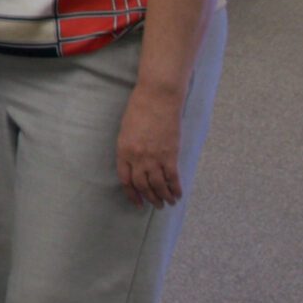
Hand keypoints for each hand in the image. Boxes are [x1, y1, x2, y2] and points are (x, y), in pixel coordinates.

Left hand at [116, 85, 186, 206]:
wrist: (158, 97)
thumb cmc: (140, 108)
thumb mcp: (126, 129)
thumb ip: (129, 148)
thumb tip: (135, 163)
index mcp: (123, 150)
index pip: (126, 179)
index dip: (132, 193)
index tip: (137, 202)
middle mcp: (137, 158)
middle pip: (143, 185)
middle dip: (150, 198)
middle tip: (156, 205)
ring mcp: (154, 157)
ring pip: (158, 185)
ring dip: (164, 196)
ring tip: (168, 203)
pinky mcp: (170, 154)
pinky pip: (172, 177)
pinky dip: (176, 188)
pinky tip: (178, 194)